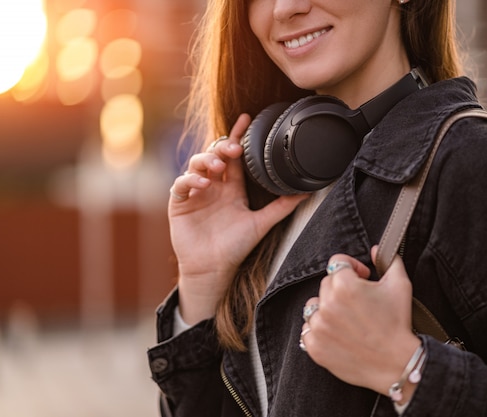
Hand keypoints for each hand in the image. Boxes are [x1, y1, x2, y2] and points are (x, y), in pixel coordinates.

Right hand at [169, 113, 306, 323]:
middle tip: (234, 149)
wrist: (213, 269)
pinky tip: (203, 185)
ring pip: (196, 164)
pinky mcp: (179, 203)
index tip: (247, 119)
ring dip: (206, 161)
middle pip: (214, 155)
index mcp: (232, 188)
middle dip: (223, 147)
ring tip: (218, 168)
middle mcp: (213, 186)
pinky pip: (180, 184)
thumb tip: (308, 192)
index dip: (239, 136)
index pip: (234, 156)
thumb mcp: (261, 223)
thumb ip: (282, 207)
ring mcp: (195, 193)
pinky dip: (190, 180)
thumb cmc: (235, 247)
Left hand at [301, 246, 420, 399]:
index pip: (337, 263)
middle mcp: (327, 304)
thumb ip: (388, 260)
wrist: (397, 364)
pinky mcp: (315, 347)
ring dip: (326, 309)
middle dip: (341, 289)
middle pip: (326, 284)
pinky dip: (319, 331)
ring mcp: (319, 327)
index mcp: (345, 285)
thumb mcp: (400, 285)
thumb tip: (375, 249)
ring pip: (313, 307)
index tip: (363, 277)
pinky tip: (337, 334)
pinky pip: (307, 331)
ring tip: (346, 319)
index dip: (353, 268)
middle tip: (359, 302)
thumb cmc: (398, 323)